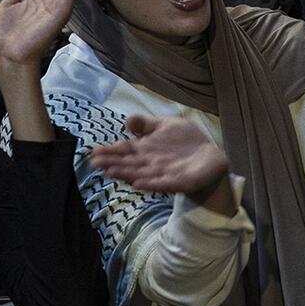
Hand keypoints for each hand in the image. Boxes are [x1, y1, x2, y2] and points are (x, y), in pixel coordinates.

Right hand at [87, 114, 230, 202]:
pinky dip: (150, 184)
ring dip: (126, 174)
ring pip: (140, 174)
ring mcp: (163, 174)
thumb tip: (127, 120)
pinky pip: (162, 183)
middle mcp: (151, 163)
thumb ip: (147, 124)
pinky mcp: (178, 182)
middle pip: (129, 163)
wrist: (210, 158)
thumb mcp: (167, 126)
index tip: (94, 152)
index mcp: (147, 149)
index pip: (125, 150)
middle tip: (94, 164)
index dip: (110, 151)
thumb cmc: (186, 143)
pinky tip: (138, 184)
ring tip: (110, 173)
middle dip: (112, 163)